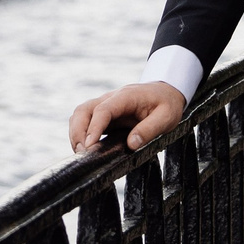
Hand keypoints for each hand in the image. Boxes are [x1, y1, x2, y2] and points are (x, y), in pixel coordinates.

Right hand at [68, 82, 187, 154]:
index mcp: (126, 97)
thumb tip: (131, 145)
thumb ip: (149, 129)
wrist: (166, 91)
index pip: (103, 110)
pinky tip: (85, 148)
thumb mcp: (166, 117)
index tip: (90, 146)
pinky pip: (86, 120)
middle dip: (78, 131)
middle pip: (84, 110)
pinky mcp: (105, 114)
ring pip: (81, 114)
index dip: (94, 128)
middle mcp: (111, 98)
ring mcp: (106, 105)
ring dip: (76, 132)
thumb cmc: (167, 103)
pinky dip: (80, 133)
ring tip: (80, 153)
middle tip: (83, 153)